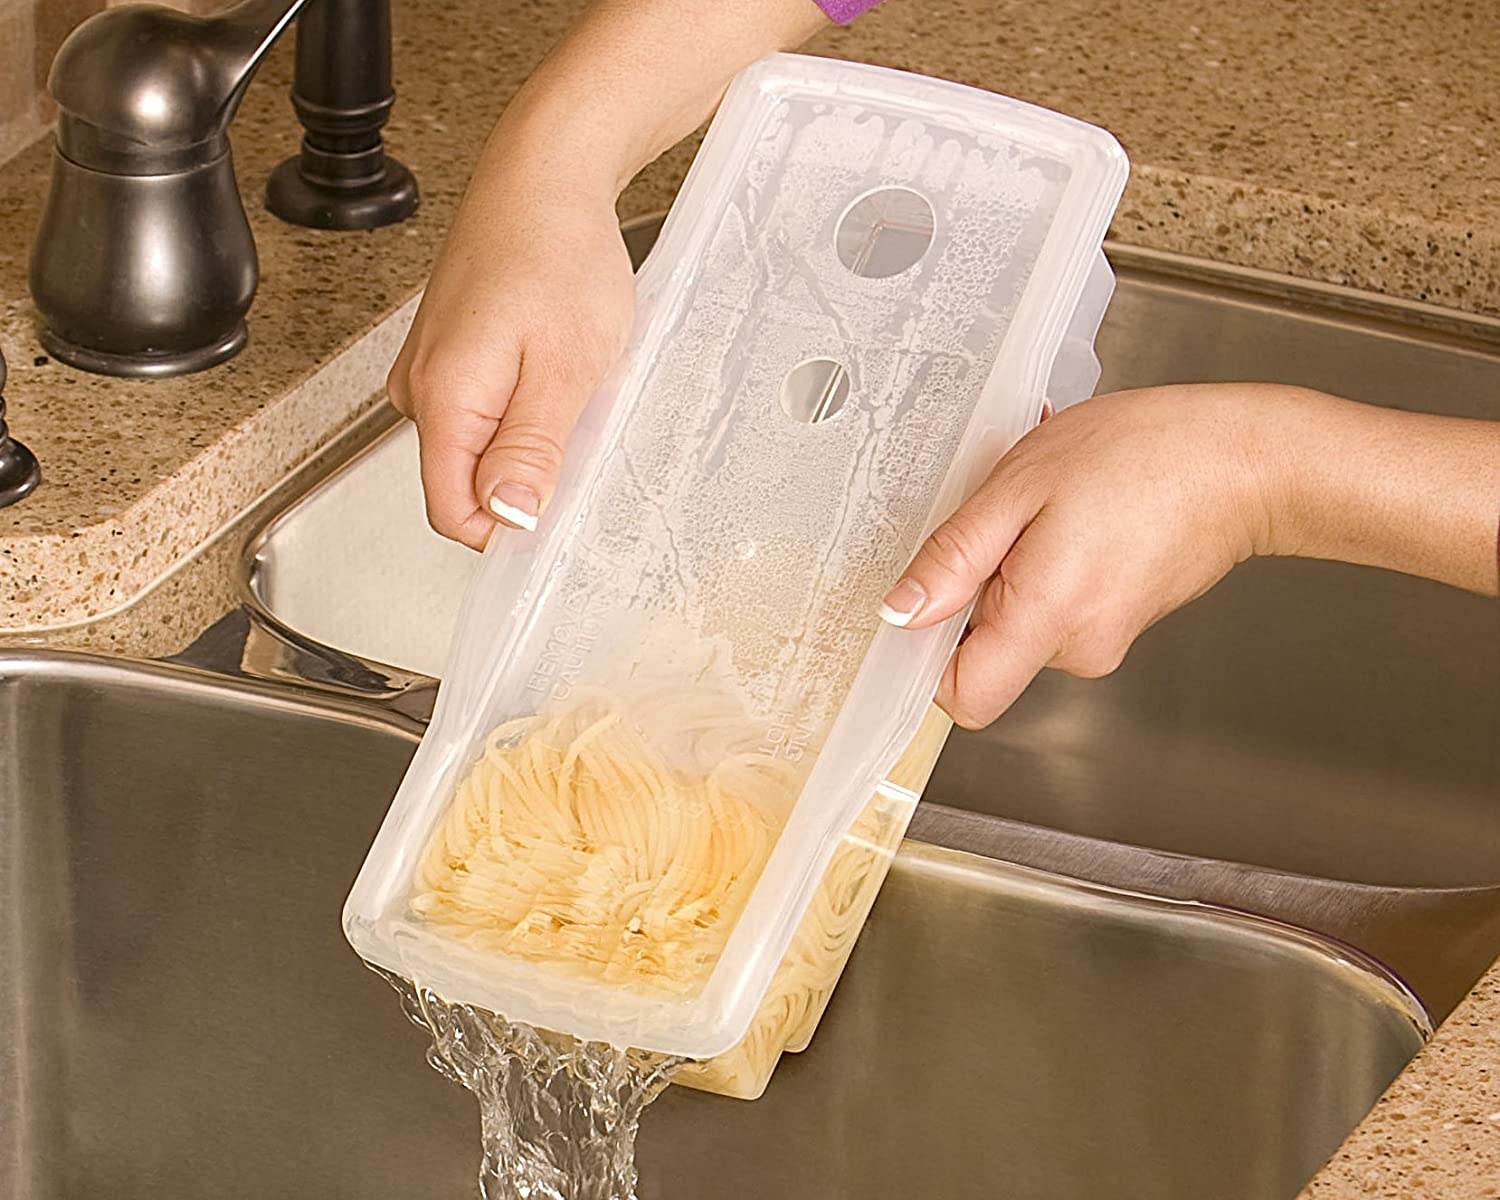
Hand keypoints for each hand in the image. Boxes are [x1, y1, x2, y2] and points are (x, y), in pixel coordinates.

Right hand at [388, 0, 827, 548]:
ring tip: (571, 386)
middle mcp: (419, 389)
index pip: (451, 513)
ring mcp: (430, 370)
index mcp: (440, 399)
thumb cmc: (560, 254)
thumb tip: (507, 519)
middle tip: (579, 425)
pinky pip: (482, 412)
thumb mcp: (565, 368)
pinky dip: (523, 407)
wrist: (547, 176)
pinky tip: (556, 370)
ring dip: (528, 439)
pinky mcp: (449, 355)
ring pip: (477, 448)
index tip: (558, 510)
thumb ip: (530, 449)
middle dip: (525, 477)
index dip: (507, 528)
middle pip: (465, 483)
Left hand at [882, 381, 1499, 728]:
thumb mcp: (1021, 486)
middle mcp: (1077, 649)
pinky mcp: (1120, 622)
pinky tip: (1080, 512)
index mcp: (1046, 620)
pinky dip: (1051, 562)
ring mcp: (1104, 640)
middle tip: (1014, 515)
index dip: (929, 654)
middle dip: (981, 584)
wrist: (1249, 459)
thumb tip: (902, 612)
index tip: (929, 599)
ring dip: (1018, 563)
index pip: (961, 697)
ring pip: (1022, 621)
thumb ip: (955, 558)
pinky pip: (1057, 605)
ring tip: (1055, 505)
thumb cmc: (1146, 455)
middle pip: (986, 649)